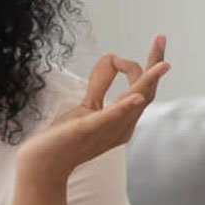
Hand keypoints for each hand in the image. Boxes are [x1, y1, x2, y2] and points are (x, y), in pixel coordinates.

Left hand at [16, 34, 170, 184]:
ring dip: (148, 81)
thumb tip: (111, 60)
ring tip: (162, 63)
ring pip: (134, 103)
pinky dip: (125, 106)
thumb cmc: (63, 139)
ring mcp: (106, 131)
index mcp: (122, 122)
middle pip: (146, 93)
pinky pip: (109, 118)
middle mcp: (121, 128)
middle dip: (153, 66)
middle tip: (161, 38)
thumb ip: (100, 89)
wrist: (43, 167)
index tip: (156, 42)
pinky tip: (136, 96)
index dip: (150, 67)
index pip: (143, 91)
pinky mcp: (87, 131)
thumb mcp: (85, 108)